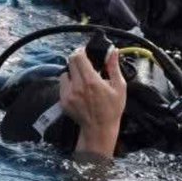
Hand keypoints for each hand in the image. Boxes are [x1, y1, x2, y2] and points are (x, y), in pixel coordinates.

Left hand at [60, 45, 125, 160]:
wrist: (99, 128)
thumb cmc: (112, 109)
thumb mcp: (119, 87)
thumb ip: (114, 67)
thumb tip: (113, 51)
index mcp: (91, 81)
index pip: (78, 56)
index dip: (81, 51)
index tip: (85, 52)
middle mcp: (78, 86)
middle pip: (70, 61)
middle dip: (77, 59)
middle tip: (84, 64)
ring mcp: (69, 94)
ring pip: (65, 73)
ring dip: (72, 72)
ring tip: (81, 79)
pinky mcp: (63, 101)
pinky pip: (62, 85)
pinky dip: (68, 84)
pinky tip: (78, 90)